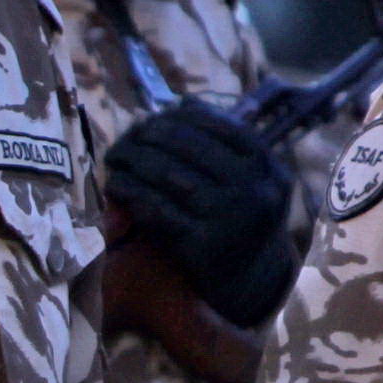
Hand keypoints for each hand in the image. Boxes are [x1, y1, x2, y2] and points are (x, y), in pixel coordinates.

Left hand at [106, 103, 300, 328]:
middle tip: (126, 136)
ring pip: (170, 176)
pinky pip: (157, 211)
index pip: (221, 126)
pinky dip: (132, 194)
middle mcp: (253, 190)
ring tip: (115, 156)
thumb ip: (222, 144)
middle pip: (190, 147)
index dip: (182, 118)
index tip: (154, 118)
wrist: (247, 281)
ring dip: (135, 162)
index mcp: (267, 167)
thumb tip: (185, 101)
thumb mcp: (247, 180)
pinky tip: (116, 185)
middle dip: (151, 136)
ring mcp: (229, 219)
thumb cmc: (238, 218)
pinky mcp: (202, 246)